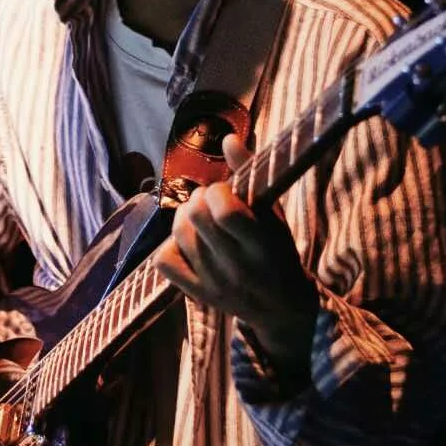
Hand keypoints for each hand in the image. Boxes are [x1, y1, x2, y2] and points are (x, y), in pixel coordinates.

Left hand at [153, 133, 316, 361]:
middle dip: (199, 199)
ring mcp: (213, 283)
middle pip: (195, 217)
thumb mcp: (274, 215)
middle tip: (211, 202)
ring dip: (185, 217)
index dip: (217, 191)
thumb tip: (228, 138)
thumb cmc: (278, 251)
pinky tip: (188, 242)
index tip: (225, 191)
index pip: (224, 212)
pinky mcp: (197, 294)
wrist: (282, 307)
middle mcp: (236, 267)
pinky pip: (164, 261)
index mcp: (262, 245)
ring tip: (200, 219)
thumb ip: (251, 176)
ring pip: (177, 234)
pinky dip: (171, 245)